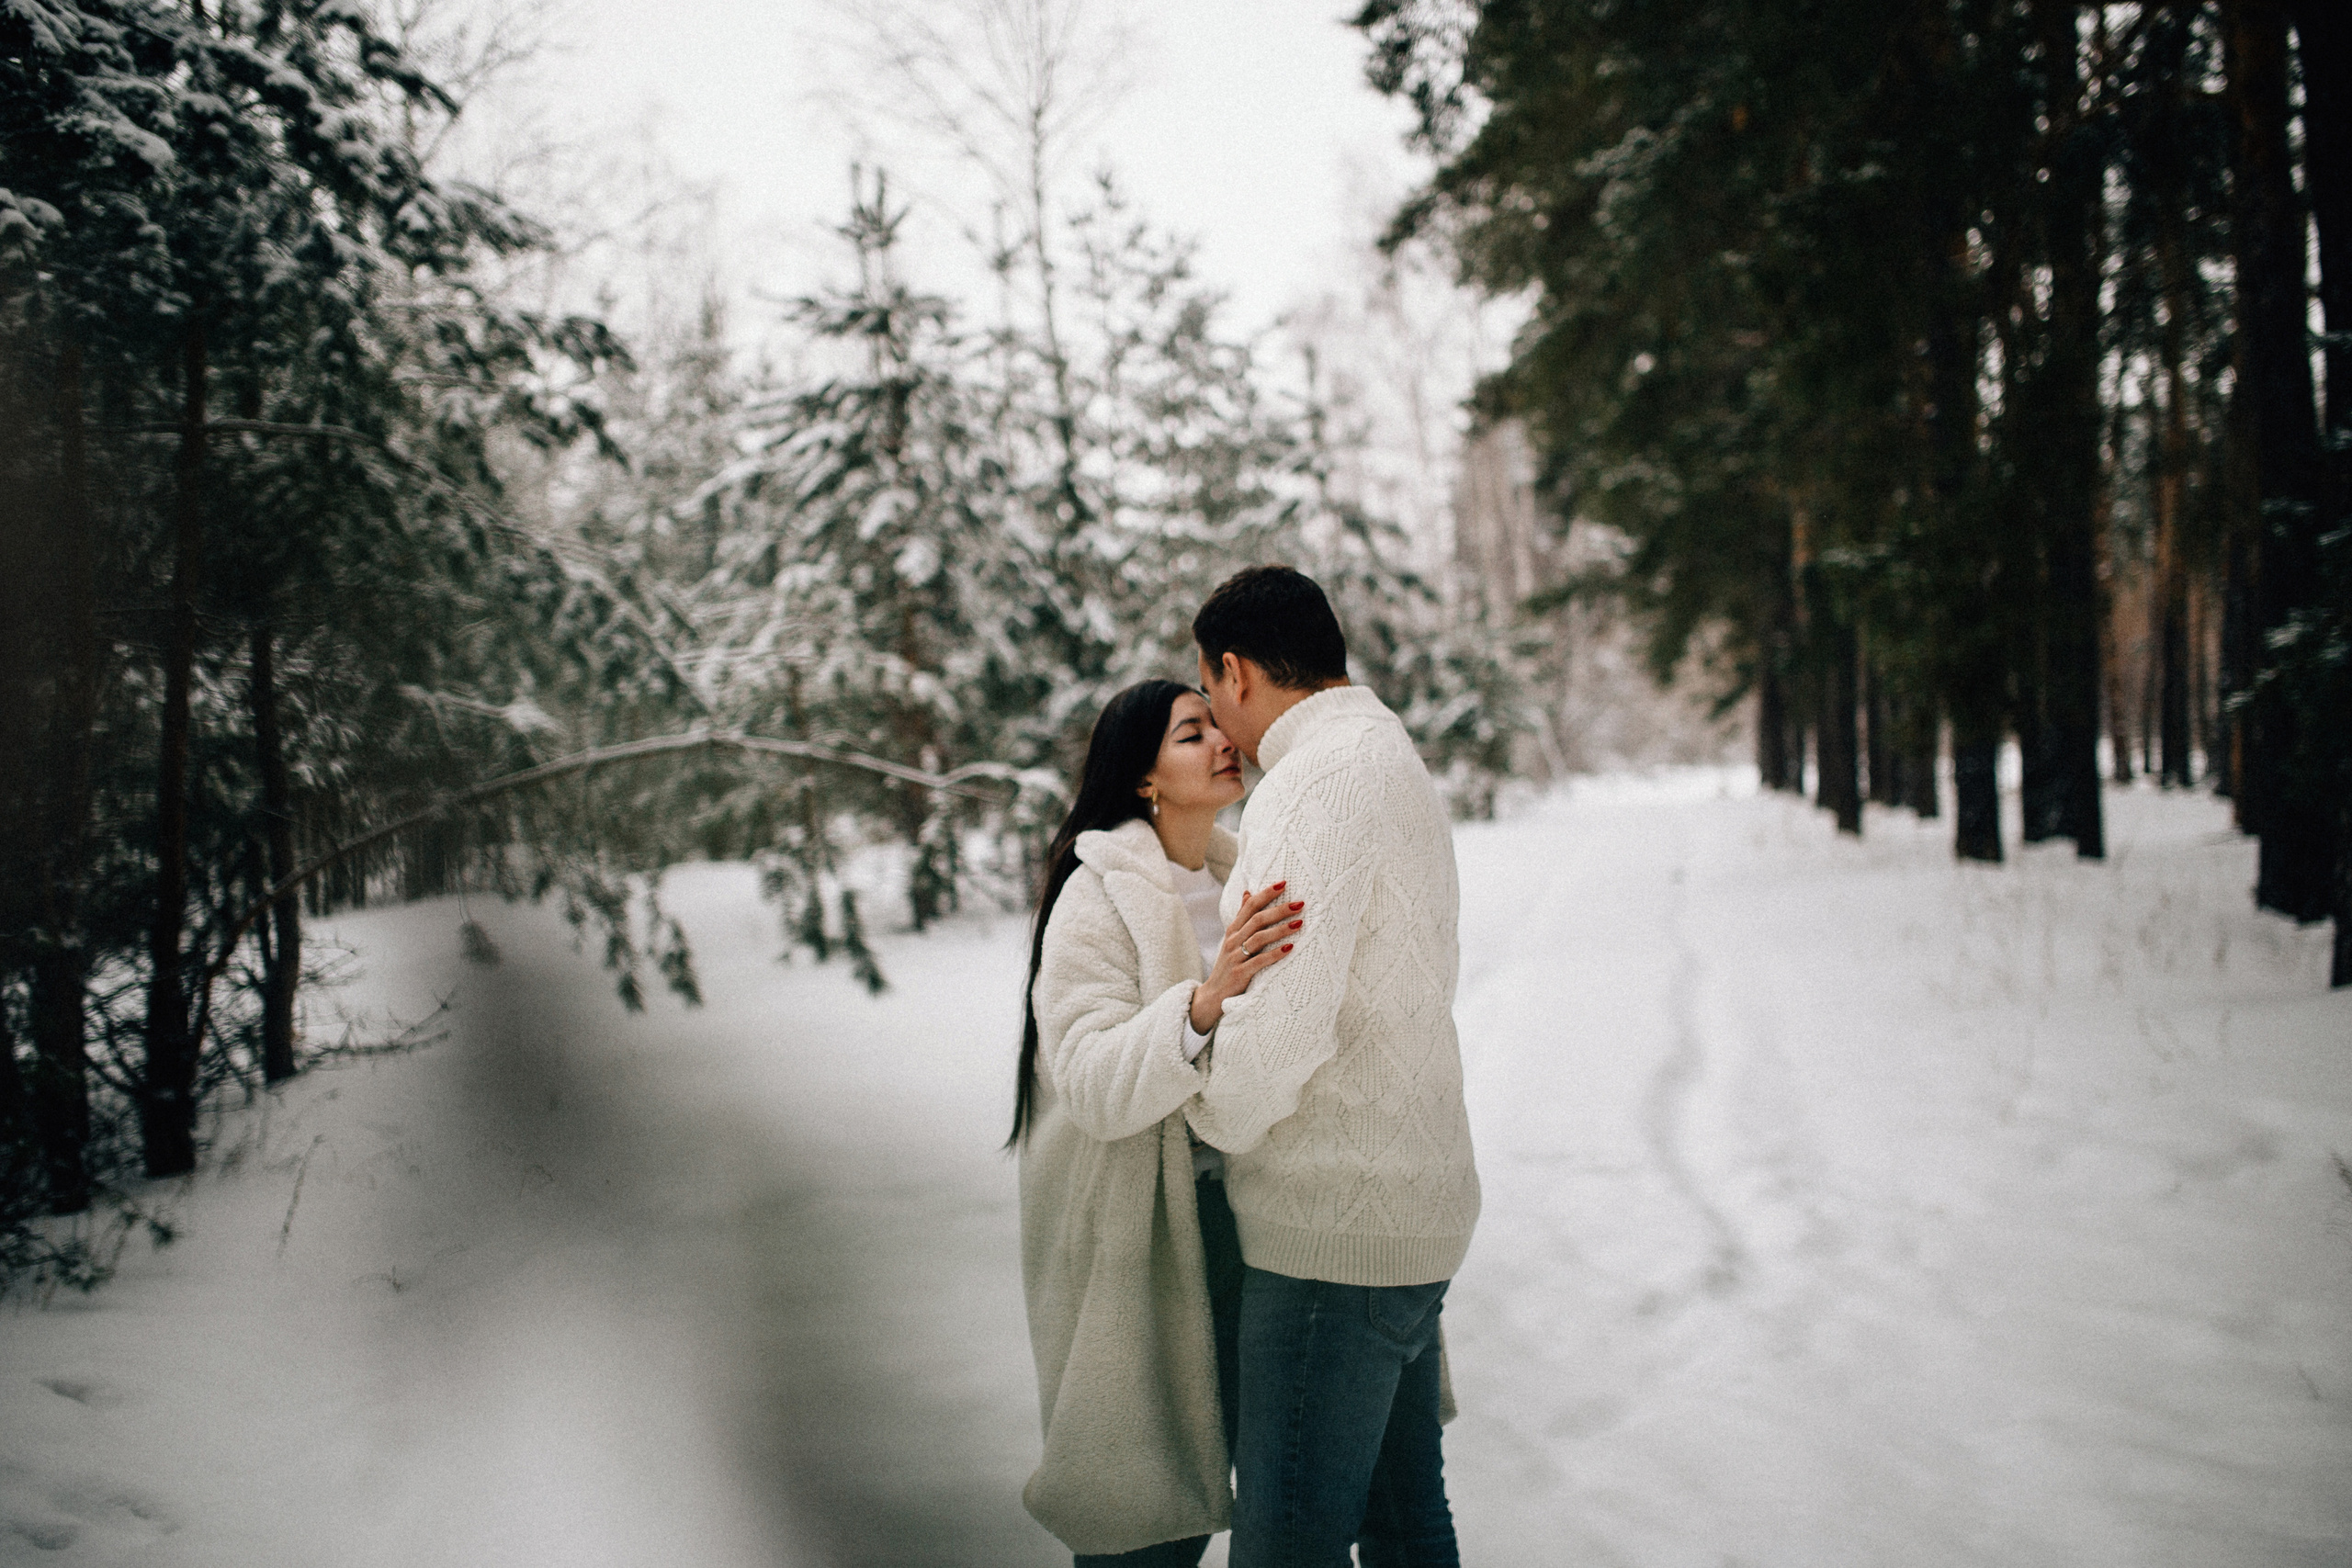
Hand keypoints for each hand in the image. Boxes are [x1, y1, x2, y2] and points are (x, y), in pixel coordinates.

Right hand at [1190, 881, 1302, 1033]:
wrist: (1213, 995)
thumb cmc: (1228, 964)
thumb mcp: (1232, 938)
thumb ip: (1241, 917)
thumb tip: (1248, 892)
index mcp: (1233, 930)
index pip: (1249, 906)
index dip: (1266, 893)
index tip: (1284, 883)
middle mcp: (1233, 940)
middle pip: (1257, 919)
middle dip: (1279, 909)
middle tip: (1300, 903)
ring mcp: (1235, 957)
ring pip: (1259, 938)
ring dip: (1281, 929)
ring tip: (1300, 923)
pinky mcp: (1241, 973)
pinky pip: (1260, 961)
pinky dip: (1275, 953)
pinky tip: (1290, 948)